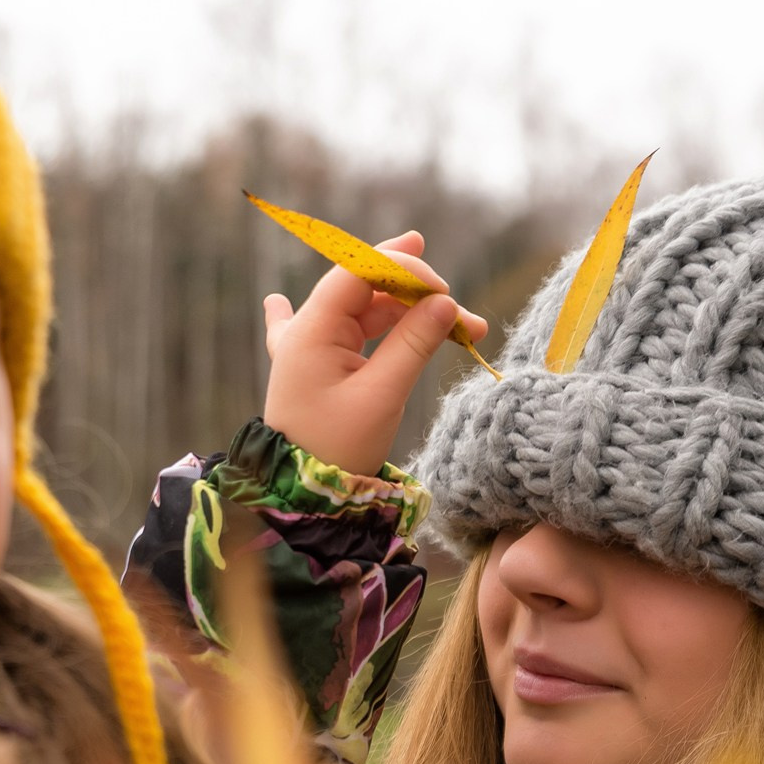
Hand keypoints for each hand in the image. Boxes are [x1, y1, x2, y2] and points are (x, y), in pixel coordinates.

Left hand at [261, 231, 489, 475]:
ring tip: (462, 331)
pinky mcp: (321, 366)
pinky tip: (302, 295)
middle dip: (415, 290)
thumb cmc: (338, 447)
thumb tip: (446, 304)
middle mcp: (307, 329)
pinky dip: (375, 320)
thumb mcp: (381, 395)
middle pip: (366, 286)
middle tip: (458, 302)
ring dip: (411, 314)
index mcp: (311, 330)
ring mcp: (311, 346)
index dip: (403, 271)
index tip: (445, 292)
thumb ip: (413, 344)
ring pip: (369, 310)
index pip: (358, 272)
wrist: (302, 493)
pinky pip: (349, 328)